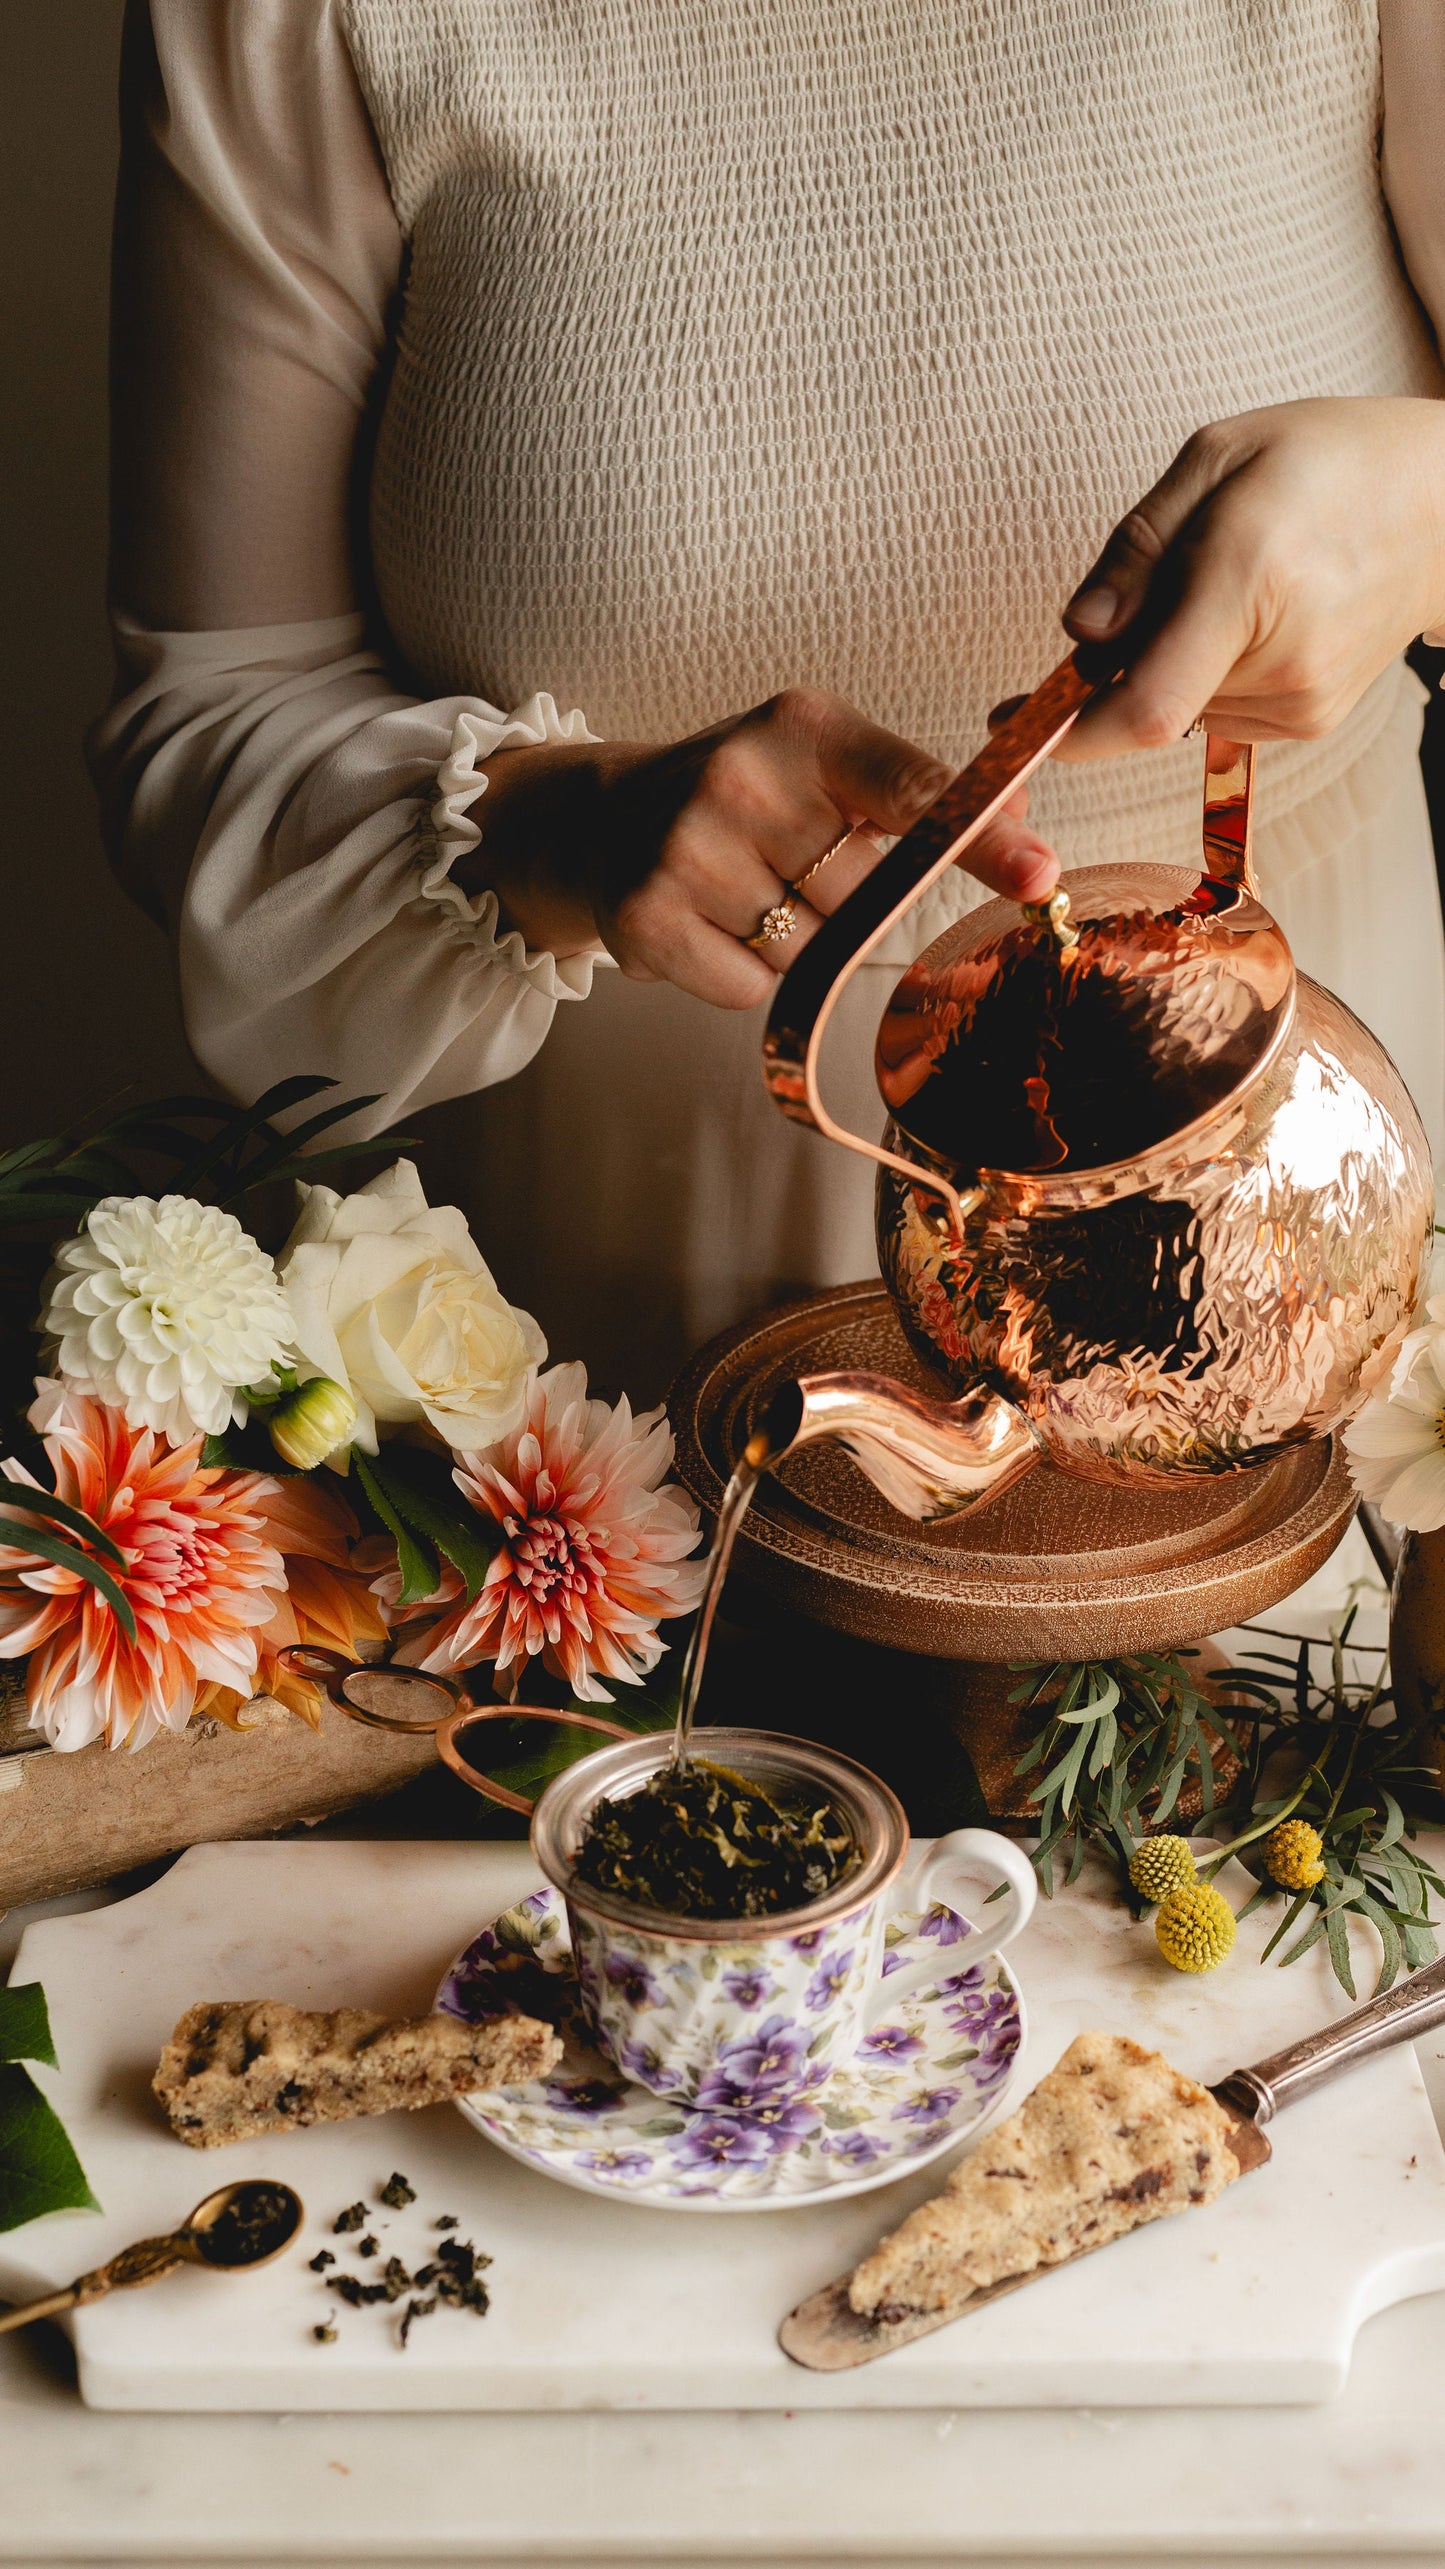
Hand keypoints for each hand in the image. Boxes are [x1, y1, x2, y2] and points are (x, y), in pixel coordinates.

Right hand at [460, 687, 1057, 1007]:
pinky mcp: (648, 918)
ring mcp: (687, 850)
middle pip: (862, 898)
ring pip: (808, 950)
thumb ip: (916, 795)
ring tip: (740, 892)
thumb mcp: (824, 764)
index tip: (1037, 873)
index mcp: (802, 729)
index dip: (979, 838)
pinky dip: (740, 972)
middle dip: (841, 899)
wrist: (601, 819)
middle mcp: (740, 780)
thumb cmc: (743, 799)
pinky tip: (706, 925)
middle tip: (785, 862)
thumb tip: (1022, 827)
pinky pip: (752, 986)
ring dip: (790, 938)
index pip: (910, 790)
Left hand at [1054, 396, 1444, 759]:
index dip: (1070, 729)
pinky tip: (1254, 616)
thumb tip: (1078, 633)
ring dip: (1168, 659)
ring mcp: (1302, 701)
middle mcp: (1282, 658)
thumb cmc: (1328, 463)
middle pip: (1149, 698)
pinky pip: (1217, 710)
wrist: (1443, 507)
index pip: (1144, 703)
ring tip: (1227, 585)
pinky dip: (1206, 671)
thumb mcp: (1217, 458)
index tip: (1013, 724)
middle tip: (1157, 585)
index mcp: (1251, 576)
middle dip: (1121, 656)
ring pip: (1180, 707)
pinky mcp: (1309, 721)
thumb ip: (1137, 548)